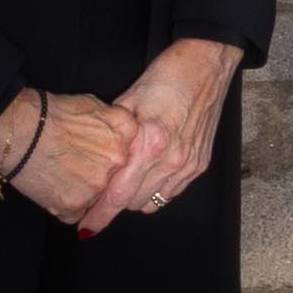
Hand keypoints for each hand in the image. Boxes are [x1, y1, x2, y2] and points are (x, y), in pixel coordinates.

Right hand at [0, 90, 133, 219]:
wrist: (17, 129)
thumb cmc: (49, 114)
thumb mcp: (92, 104)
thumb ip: (114, 121)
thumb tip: (123, 135)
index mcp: (124, 133)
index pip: (132, 151)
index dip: (112, 153)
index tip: (99, 152)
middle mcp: (117, 161)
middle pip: (116, 177)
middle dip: (99, 173)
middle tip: (77, 162)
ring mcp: (97, 186)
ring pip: (98, 197)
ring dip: (84, 191)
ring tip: (63, 173)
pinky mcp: (75, 206)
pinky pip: (78, 213)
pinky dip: (67, 204)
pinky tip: (54, 186)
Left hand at [83, 39, 241, 227]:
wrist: (207, 64)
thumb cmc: (167, 76)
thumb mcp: (129, 98)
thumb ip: (111, 132)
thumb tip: (92, 157)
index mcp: (150, 143)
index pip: (118, 195)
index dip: (99, 215)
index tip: (84, 228)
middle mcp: (171, 160)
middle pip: (133, 204)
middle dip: (113, 204)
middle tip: (98, 195)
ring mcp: (188, 165)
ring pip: (152, 203)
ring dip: (134, 198)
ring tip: (123, 183)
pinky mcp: (200, 165)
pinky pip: (171, 193)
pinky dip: (155, 191)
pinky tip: (146, 175)